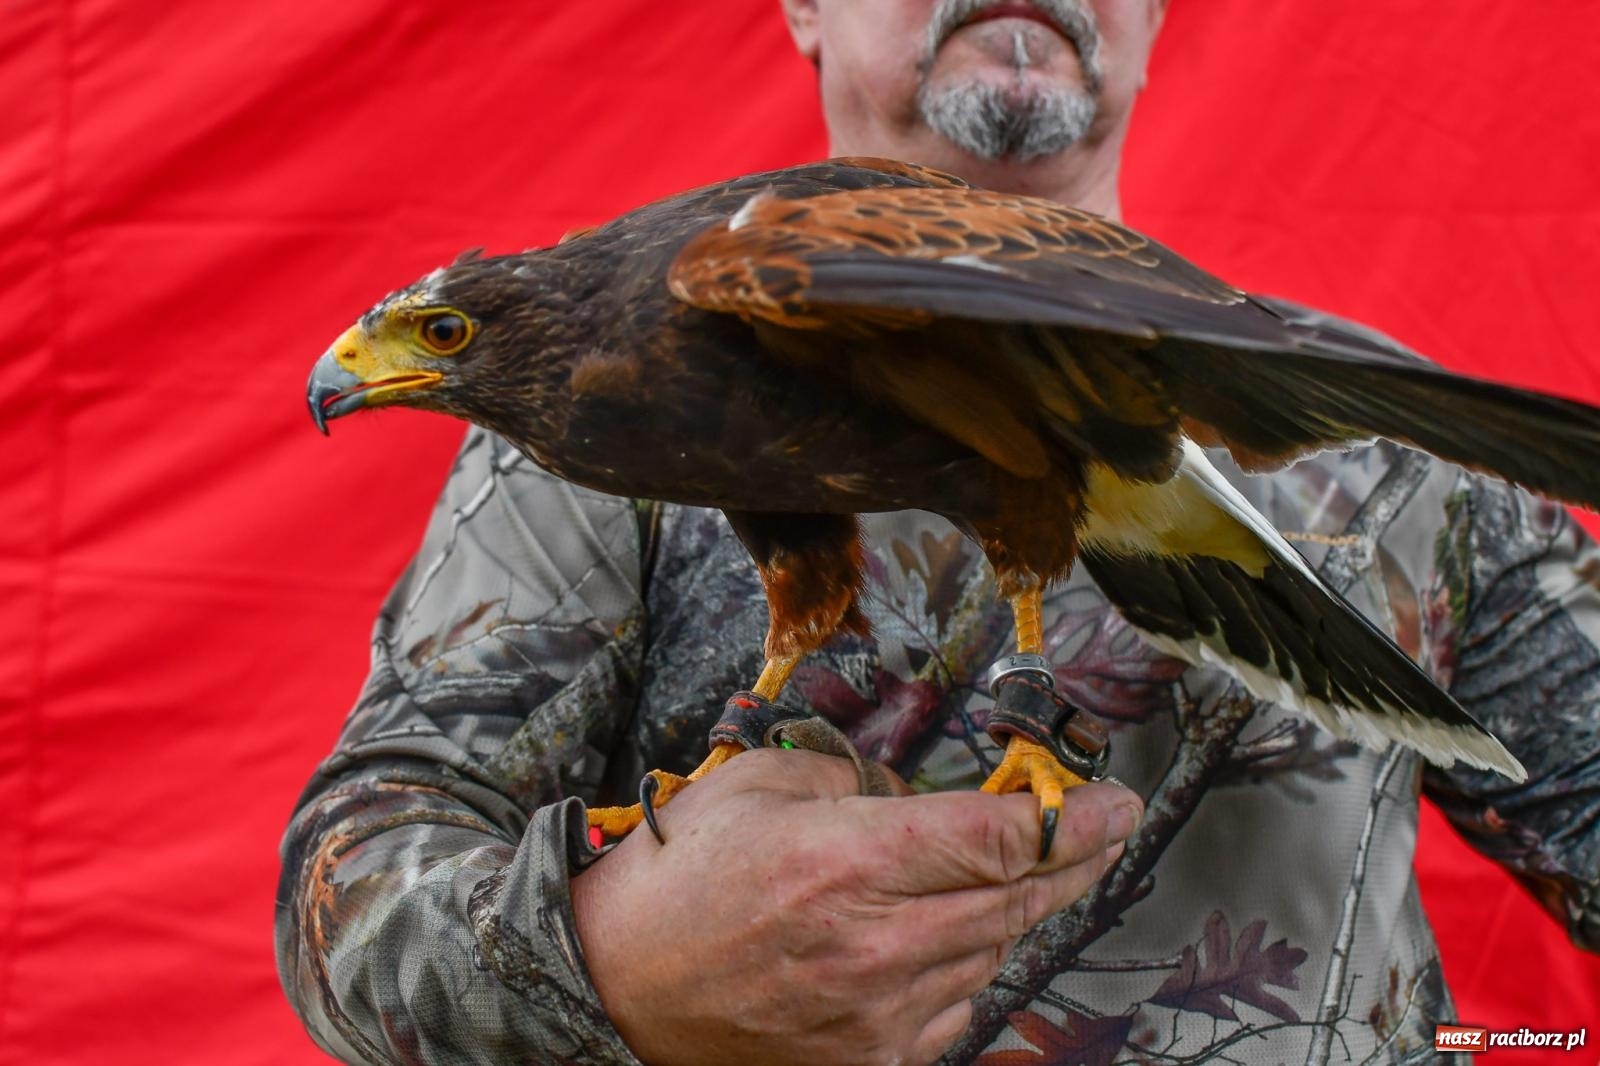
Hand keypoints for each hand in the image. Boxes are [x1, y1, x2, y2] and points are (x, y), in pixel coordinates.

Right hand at [572, 747, 1142, 1065]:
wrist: (620, 981)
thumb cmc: (685, 876)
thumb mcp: (765, 782)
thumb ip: (861, 782)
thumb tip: (921, 796)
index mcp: (850, 862)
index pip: (999, 840)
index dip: (1073, 818)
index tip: (1112, 802)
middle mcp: (877, 945)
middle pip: (1017, 899)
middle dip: (1071, 858)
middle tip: (1097, 828)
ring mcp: (878, 1014)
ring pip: (992, 952)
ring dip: (1013, 908)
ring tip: (1006, 873)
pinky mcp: (870, 1058)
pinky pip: (955, 1006)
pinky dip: (965, 963)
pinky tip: (944, 934)